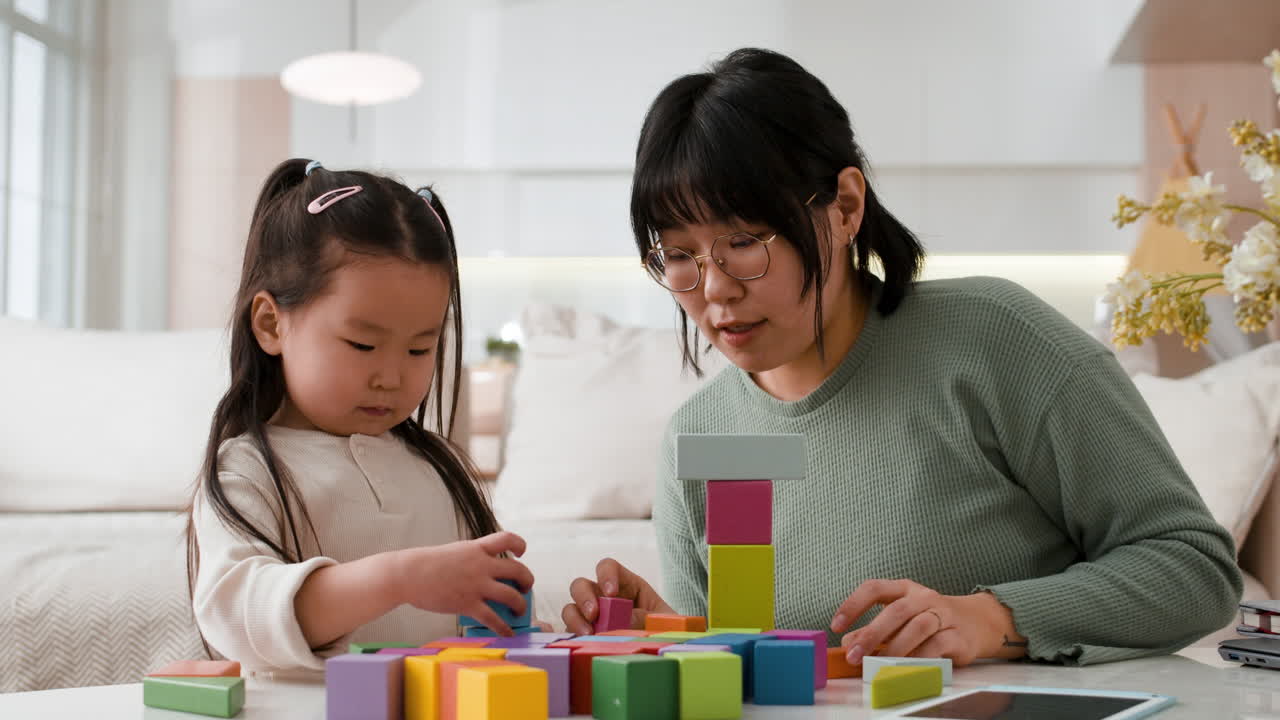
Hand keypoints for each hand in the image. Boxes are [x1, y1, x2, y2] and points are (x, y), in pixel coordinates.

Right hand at [392, 531, 534, 636]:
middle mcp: (480, 565)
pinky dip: (504, 627)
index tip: (521, 553)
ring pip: (511, 595)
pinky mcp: (467, 604)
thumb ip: (472, 558)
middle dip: (527, 580)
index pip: (507, 539)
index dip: (520, 545)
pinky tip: (507, 633)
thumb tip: (484, 570)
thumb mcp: (454, 552)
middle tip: (526, 587)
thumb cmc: (425, 564)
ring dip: (520, 604)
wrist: (407, 574)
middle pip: (518, 570)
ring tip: (519, 610)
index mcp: (476, 549)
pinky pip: (493, 618)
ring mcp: (475, 585)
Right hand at [561, 558, 674, 634]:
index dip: (606, 575)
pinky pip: (570, 633)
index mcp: (626, 585)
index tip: (611, 592)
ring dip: (575, 619)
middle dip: (584, 597)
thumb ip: (645, 618)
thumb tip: (624, 621)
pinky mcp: (584, 636)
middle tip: (594, 614)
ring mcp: (592, 618)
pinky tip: (582, 645)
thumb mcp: (662, 622)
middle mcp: (603, 598)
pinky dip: (572, 637)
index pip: (608, 568)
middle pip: (582, 585)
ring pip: (571, 608)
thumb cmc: (665, 631)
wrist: (662, 653)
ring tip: (588, 634)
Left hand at [830, 579, 1025, 667]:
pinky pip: (937, 646)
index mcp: (904, 588)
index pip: (874, 588)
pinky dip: (919, 659)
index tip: (836, 625)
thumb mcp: (901, 618)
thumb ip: (874, 628)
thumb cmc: (930, 619)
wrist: (977, 622)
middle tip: (854, 655)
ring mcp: (943, 614)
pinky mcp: (958, 635)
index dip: (852, 605)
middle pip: (895, 611)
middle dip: (871, 634)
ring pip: (918, 627)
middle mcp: (923, 597)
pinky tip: (905, 669)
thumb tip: (849, 642)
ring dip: (895, 649)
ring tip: (878, 665)